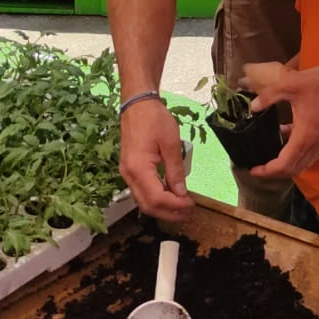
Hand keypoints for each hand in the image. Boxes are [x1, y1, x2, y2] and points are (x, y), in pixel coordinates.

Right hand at [119, 101, 192, 222]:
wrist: (137, 105)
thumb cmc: (155, 120)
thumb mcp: (171, 143)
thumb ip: (176, 170)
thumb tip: (181, 193)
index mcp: (139, 168)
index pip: (156, 198)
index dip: (175, 206)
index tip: (191, 204)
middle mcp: (129, 175)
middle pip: (147, 205)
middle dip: (169, 213)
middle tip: (189, 212)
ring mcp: (127, 174)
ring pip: (143, 201)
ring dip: (163, 208)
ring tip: (182, 207)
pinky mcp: (130, 170)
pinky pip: (142, 192)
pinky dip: (156, 199)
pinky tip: (171, 196)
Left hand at [249, 60, 318, 178]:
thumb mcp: (290, 85)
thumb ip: (269, 96)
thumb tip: (253, 106)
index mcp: (306, 136)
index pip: (284, 165)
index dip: (268, 171)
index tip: (254, 170)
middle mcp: (316, 143)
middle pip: (294, 169)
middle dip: (275, 173)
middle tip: (260, 168)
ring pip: (304, 162)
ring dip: (288, 164)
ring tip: (272, 156)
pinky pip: (311, 151)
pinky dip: (298, 151)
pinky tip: (287, 134)